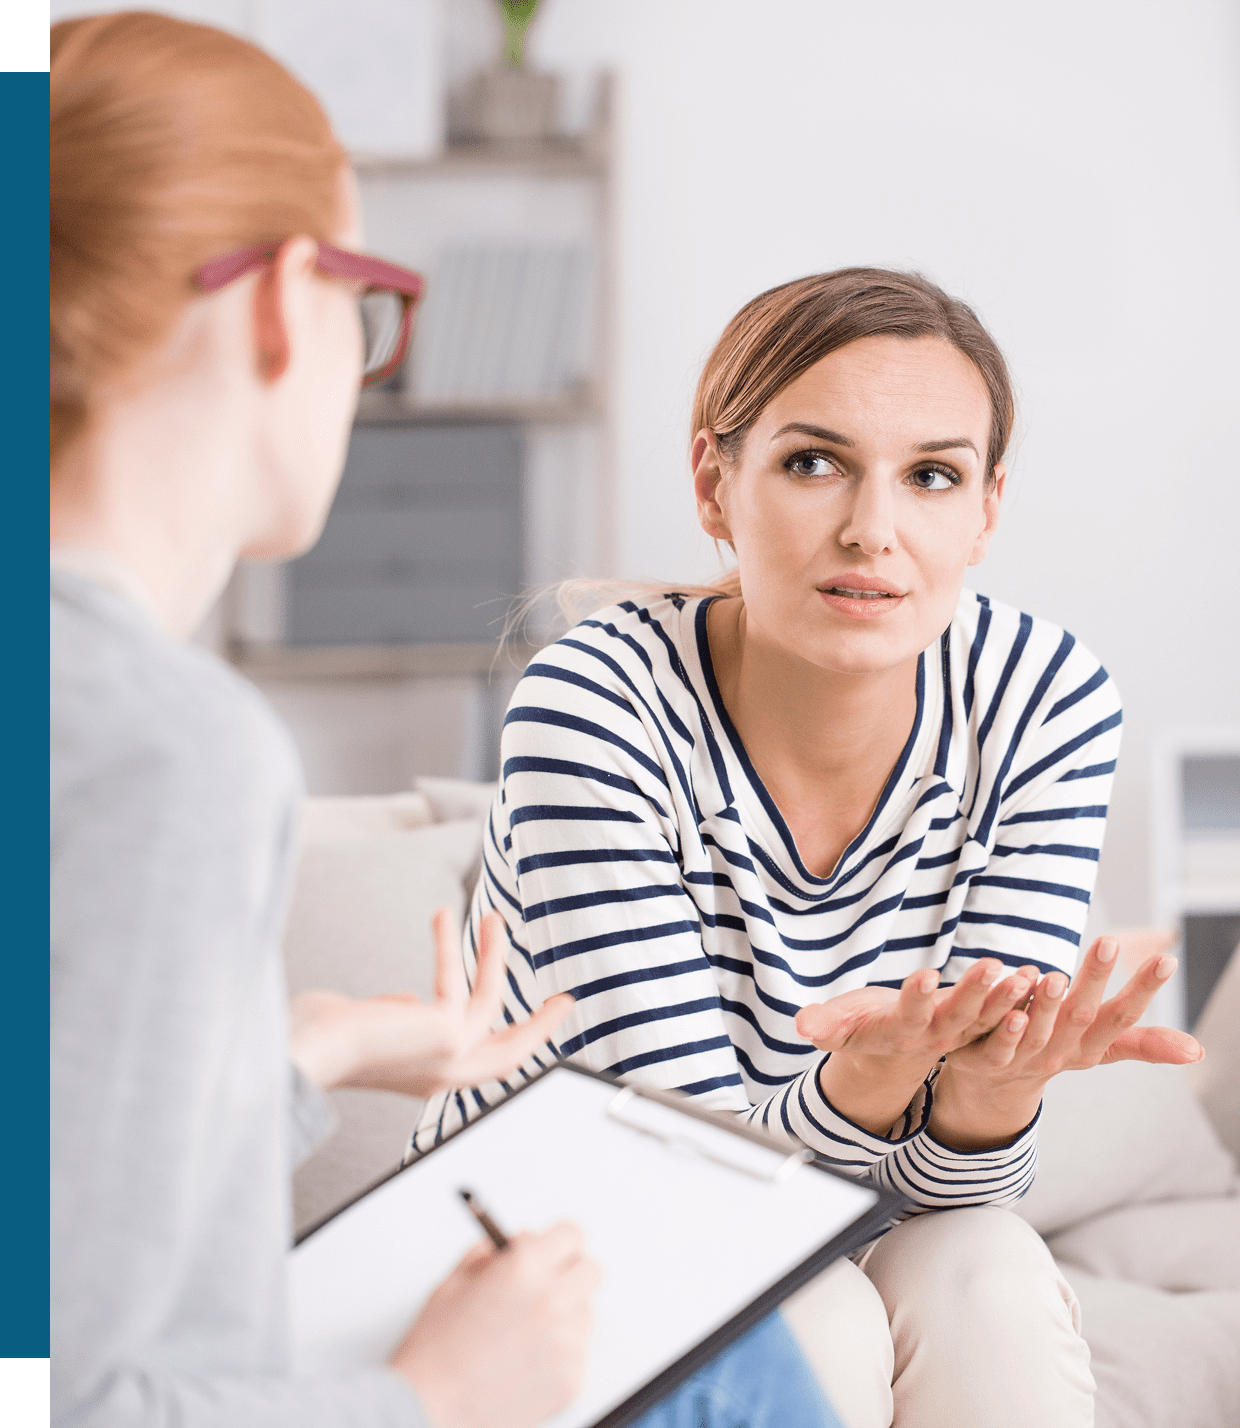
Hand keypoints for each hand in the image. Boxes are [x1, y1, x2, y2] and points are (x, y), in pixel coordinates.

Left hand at [289, 907, 573, 1095]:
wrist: (307, 1049)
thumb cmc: (317, 1038)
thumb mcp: (369, 1027)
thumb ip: (395, 1014)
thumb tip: (411, 1000)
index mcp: (425, 1077)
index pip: (478, 1063)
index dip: (504, 1039)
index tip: (516, 1016)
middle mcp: (444, 1075)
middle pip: (511, 1056)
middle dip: (541, 1026)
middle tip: (563, 1001)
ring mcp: (451, 1057)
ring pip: (494, 1007)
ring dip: (496, 958)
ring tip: (494, 917)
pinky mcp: (451, 1033)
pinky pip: (469, 981)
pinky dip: (464, 947)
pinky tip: (445, 916)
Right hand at [392, 1222, 601, 1427]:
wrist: (428, 1409)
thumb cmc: (435, 1350)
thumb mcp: (455, 1282)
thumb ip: (493, 1252)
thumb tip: (522, 1242)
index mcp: (524, 1269)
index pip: (572, 1235)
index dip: (558, 1242)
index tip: (551, 1250)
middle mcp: (552, 1301)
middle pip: (590, 1271)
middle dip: (569, 1273)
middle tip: (544, 1286)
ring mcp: (565, 1344)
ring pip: (585, 1312)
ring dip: (566, 1314)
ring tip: (526, 1332)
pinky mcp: (570, 1380)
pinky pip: (579, 1352)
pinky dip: (560, 1353)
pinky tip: (527, 1360)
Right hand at [794, 958, 1038, 1136]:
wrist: (894, 1048)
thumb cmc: (863, 1027)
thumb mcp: (838, 1028)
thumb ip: (824, 1026)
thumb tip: (803, 1025)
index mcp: (900, 1032)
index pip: (909, 1015)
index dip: (917, 998)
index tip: (925, 976)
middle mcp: (935, 1036)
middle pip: (958, 1017)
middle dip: (975, 992)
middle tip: (992, 967)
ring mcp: (961, 1033)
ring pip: (988, 1017)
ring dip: (1008, 998)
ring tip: (1027, 975)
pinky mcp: (978, 1024)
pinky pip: (1003, 1013)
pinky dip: (1021, 998)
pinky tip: (1039, 976)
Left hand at [931, 935, 1204, 1149]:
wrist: (996, 1084)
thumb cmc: (1058, 1048)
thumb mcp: (1099, 1046)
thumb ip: (1142, 1042)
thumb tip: (1198, 1051)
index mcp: (1090, 1045)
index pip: (1122, 1016)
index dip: (1143, 990)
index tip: (1166, 960)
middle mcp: (1062, 1052)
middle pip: (1082, 1016)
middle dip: (1095, 980)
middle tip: (1108, 941)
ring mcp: (1024, 1058)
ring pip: (1039, 1030)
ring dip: (1049, 1004)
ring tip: (1058, 975)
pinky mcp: (986, 1059)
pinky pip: (996, 1041)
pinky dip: (1005, 1024)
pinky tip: (1009, 1002)